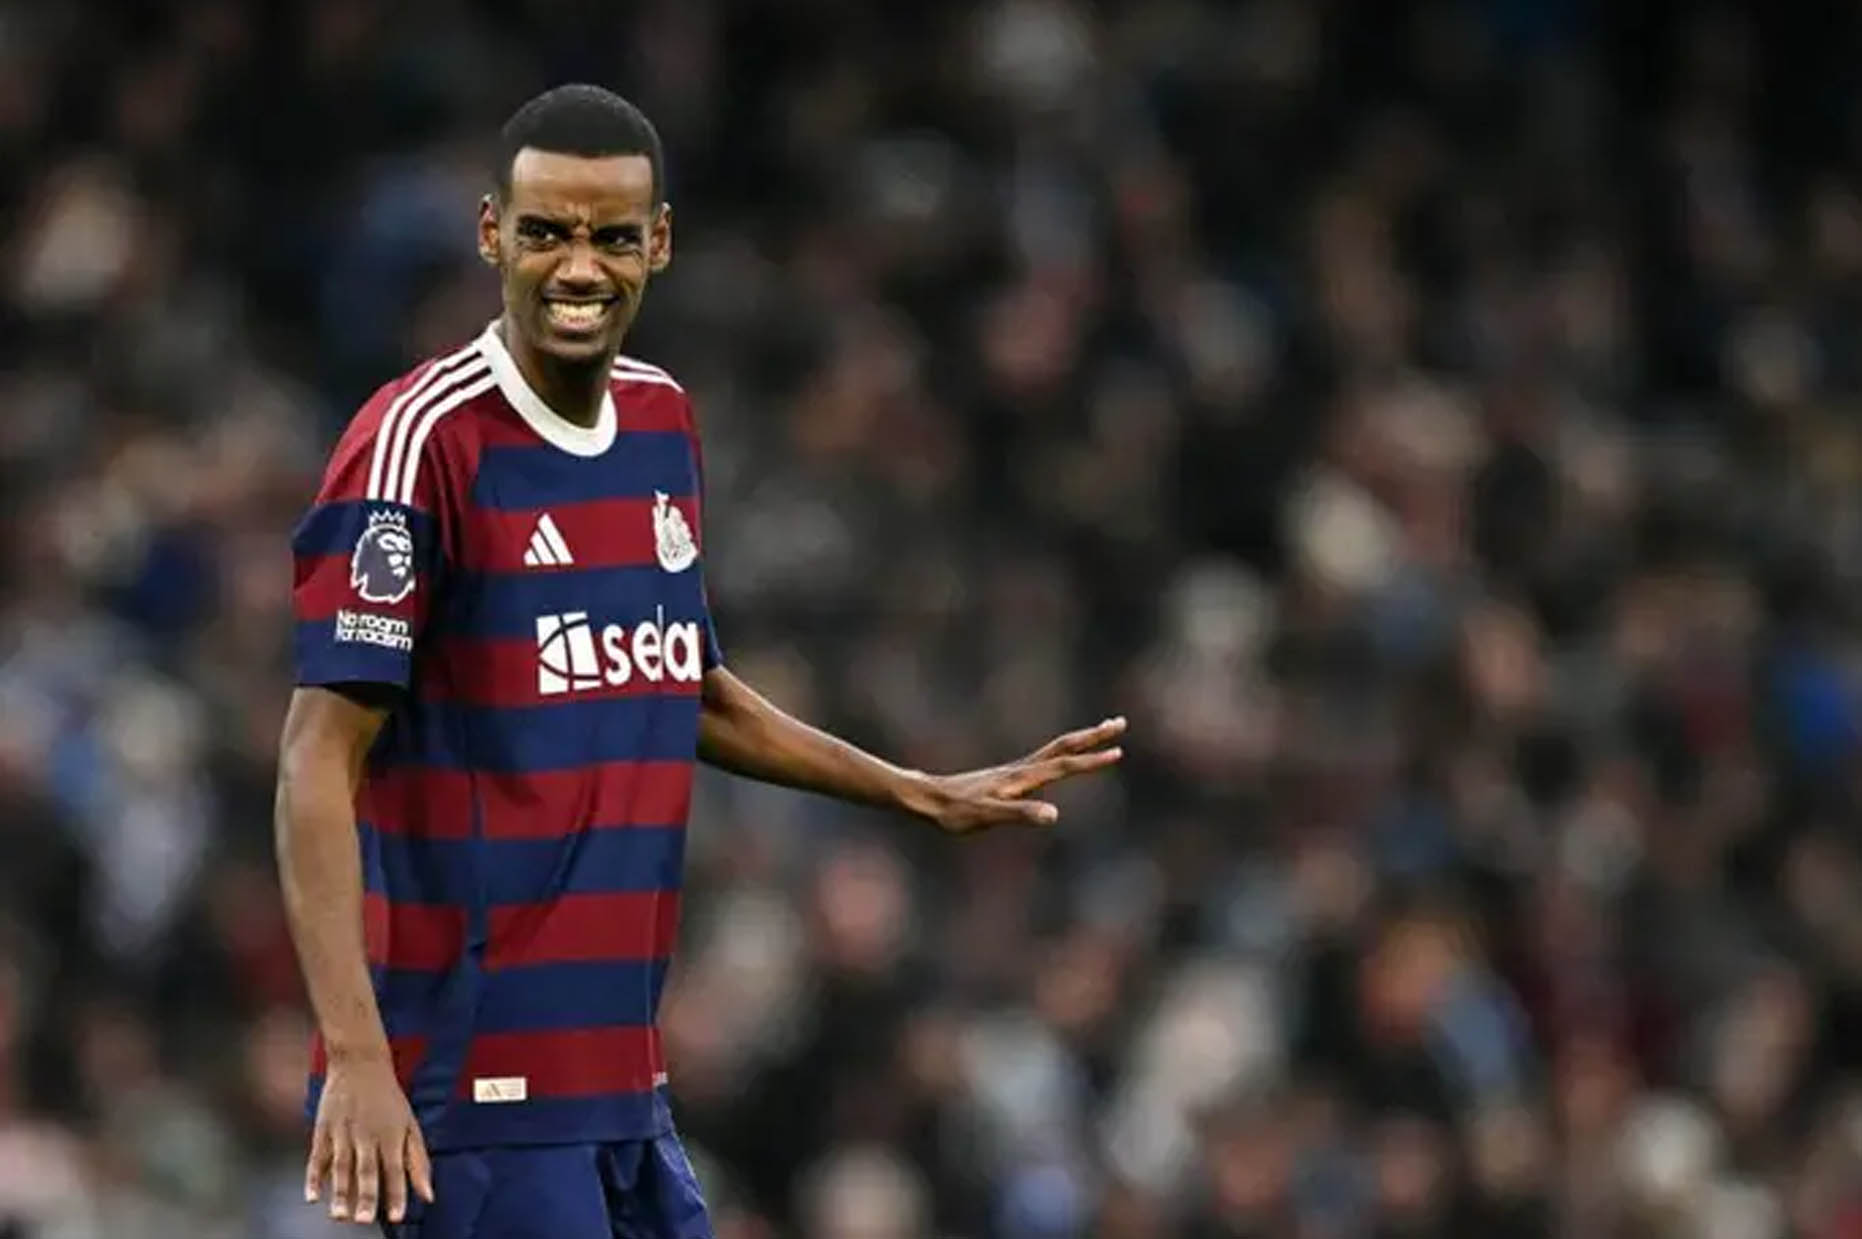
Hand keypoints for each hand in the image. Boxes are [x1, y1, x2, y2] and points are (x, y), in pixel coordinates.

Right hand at [305, 1052, 433, 1224]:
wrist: (360, 1062)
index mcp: (392, 1134)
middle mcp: (367, 1135)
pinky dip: (313, 1178)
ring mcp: (343, 1132)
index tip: (396, 1216)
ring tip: (339, 1215)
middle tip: (363, 1220)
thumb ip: (418, 1161)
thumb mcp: (411, 1124)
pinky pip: (317, 1158)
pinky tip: (312, 1197)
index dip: (396, 1193)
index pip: (395, 1169)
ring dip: (339, 1192)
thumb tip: (428, 1195)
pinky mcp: (324, 1129)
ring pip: (341, 1167)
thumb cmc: (389, 1098)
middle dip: (365, 1196)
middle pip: (366, 1169)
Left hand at [909, 716, 1125, 833]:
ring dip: (1081, 742)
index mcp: (1022, 778)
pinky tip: (1061, 761)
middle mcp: (1021, 769)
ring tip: (1101, 733)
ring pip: (1055, 750)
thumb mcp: (988, 817)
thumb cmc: (955, 811)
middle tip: (1120, 723)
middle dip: (1093, 737)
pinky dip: (1062, 754)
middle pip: (1064, 747)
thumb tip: (1054, 815)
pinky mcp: (1007, 778)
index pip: (1064, 765)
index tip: (1118, 752)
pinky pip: (1044, 760)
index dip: (1091, 760)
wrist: (927, 798)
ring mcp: (1014, 772)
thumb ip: (1020, 815)